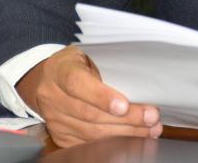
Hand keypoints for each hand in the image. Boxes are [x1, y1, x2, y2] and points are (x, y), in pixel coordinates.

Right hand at [16, 45, 161, 147]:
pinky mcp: (60, 136)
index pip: (78, 84)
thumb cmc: (76, 63)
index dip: (101, 97)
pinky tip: (133, 137)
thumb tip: (141, 84)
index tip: (124, 105)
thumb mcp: (87, 54)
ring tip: (149, 129)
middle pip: (90, 113)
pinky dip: (114, 143)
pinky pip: (88, 143)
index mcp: (60, 70)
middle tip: (151, 117)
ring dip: (125, 133)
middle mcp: (53, 97)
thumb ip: (107, 66)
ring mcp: (55, 119)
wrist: (46, 79)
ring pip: (92, 133)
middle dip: (126, 119)